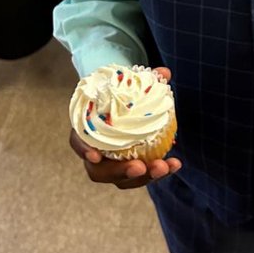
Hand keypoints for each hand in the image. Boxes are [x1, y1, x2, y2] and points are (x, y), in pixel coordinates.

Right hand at [68, 66, 181, 189]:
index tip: (95, 155)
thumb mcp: (127, 85)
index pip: (78, 142)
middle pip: (99, 171)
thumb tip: (164, 73)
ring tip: (163, 167)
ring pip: (122, 179)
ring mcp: (112, 165)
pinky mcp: (130, 169)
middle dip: (120, 172)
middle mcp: (95, 153)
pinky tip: (175, 164)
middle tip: (139, 166)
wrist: (123, 106)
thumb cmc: (120, 96)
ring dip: (143, 177)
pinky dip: (159, 172)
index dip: (84, 150)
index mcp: (86, 130)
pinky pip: (142, 176)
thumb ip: (144, 79)